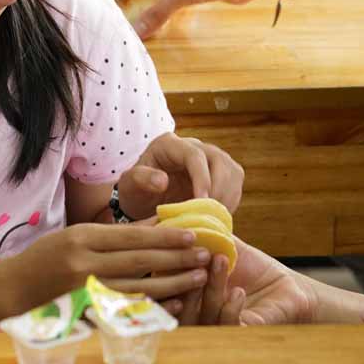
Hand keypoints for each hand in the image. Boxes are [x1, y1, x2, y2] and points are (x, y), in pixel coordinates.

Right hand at [14, 222, 211, 306]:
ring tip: (199, 277)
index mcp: (80, 238)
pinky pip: (127, 310)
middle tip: (206, 254)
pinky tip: (176, 304)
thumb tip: (156, 224)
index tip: (192, 234)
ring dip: (173, 282)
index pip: (131, 236)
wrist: (11, 292)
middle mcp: (82, 263)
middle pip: (140, 261)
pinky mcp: (86, 313)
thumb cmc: (45, 260)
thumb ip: (112, 234)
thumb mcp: (74, 237)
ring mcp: (84, 291)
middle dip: (177, 258)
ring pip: (139, 286)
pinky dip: (153, 306)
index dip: (165, 236)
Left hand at [116, 132, 243, 220]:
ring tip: (215, 218)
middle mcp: (193, 147)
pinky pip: (235, 184)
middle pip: (219, 160)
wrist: (144, 201)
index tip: (201, 202)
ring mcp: (209, 159)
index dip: (202, 178)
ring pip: (232, 171)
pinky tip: (217, 217)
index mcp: (170, 145)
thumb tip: (162, 181)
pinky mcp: (219, 174)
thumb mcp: (129, 186)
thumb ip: (140, 179)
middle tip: (210, 214)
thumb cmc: (135, 191)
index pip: (194, 155)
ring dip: (228, 195)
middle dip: (218, 188)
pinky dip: (231, 201)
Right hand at [175, 237, 317, 324]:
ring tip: (221, 263)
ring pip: (200, 317)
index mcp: (188, 292)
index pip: (166, 285)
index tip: (177, 244)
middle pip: (176, 304)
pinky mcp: (240, 337)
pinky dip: (229, 309)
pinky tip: (238, 292)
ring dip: (210, 289)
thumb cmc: (256, 270)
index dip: (166, 268)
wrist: (289, 290)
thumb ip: (208, 232)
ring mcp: (216, 328)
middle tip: (197, 258)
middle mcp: (197, 314)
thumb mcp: (229, 248)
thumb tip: (190, 206)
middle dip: (183, 279)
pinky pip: (226, 328)